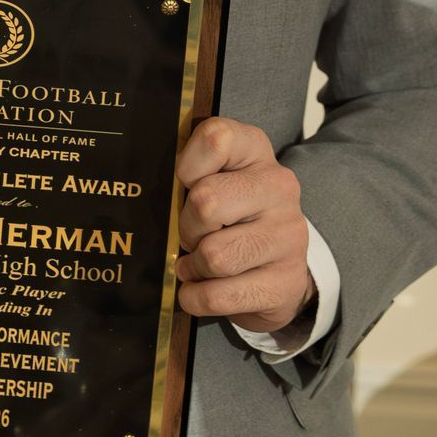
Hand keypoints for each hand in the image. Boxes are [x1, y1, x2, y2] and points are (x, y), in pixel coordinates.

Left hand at [174, 115, 312, 335]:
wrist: (279, 264)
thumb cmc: (232, 215)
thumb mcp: (214, 178)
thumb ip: (189, 173)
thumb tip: (148, 192)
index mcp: (256, 151)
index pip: (216, 138)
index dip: (187, 167)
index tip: (187, 185)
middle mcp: (279, 187)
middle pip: (207, 202)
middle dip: (187, 227)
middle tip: (191, 236)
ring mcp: (288, 235)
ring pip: (214, 255)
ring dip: (194, 266)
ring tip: (198, 264)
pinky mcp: (285, 282)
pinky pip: (219, 295)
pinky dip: (197, 297)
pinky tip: (202, 288)